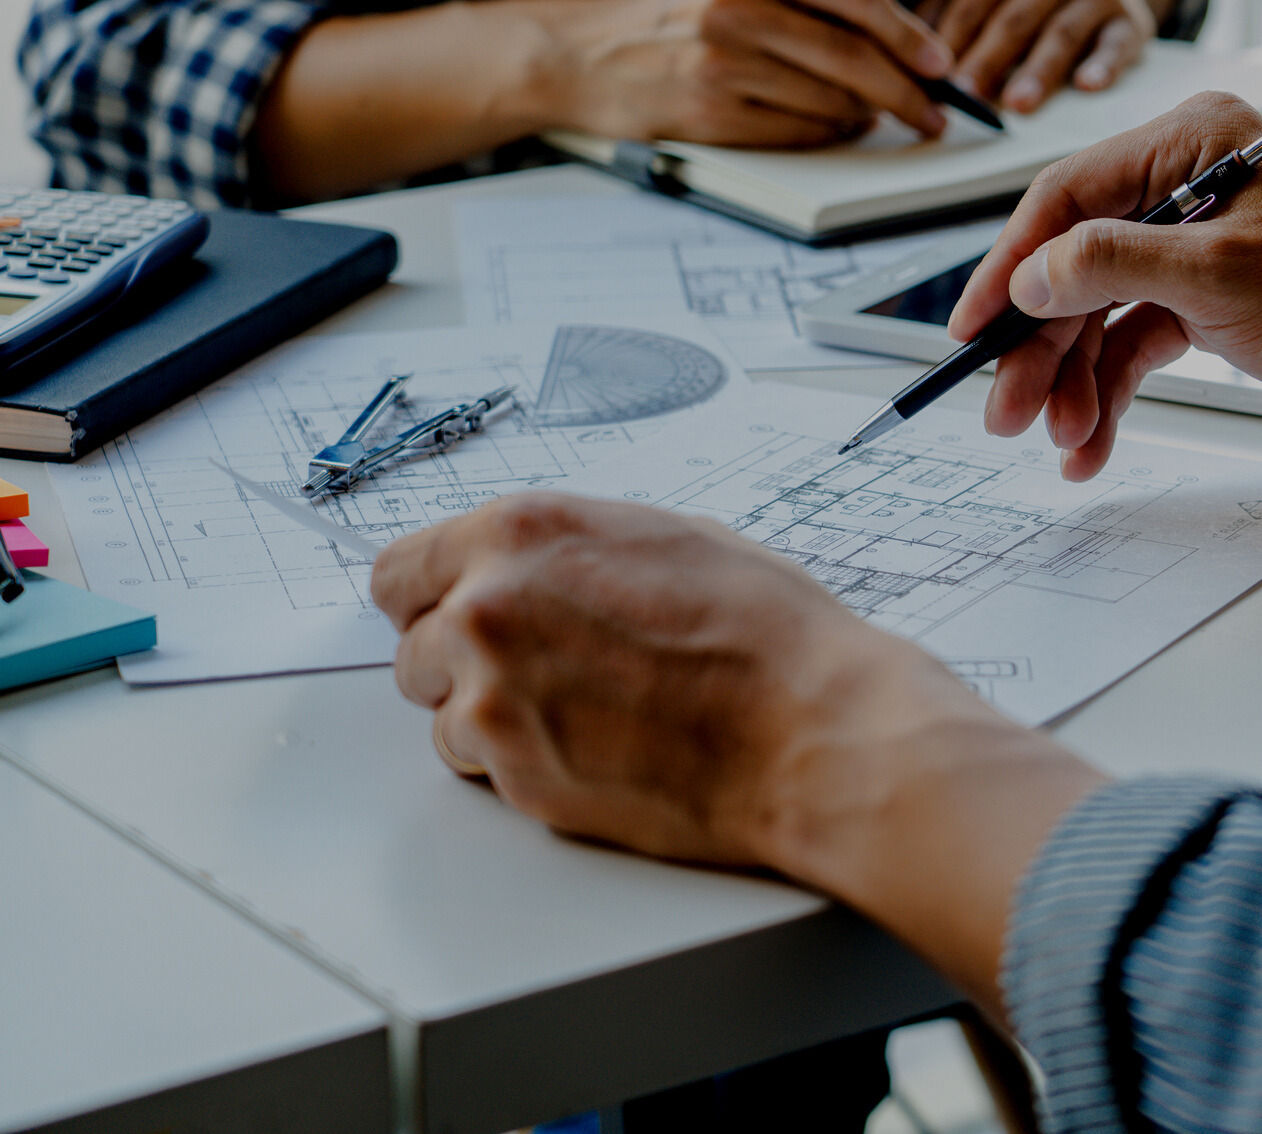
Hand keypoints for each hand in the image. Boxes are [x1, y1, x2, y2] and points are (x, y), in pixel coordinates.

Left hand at [372, 493, 1102, 1018]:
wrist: (813, 729)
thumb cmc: (766, 632)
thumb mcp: (666, 537)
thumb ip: (565, 549)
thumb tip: (523, 565)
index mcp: (523, 533)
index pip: (400, 570)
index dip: (432, 596)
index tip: (451, 613)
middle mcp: (488, 609)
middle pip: (414, 649)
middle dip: (467, 662)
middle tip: (545, 671)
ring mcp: (493, 699)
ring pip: (443, 715)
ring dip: (492, 718)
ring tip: (587, 712)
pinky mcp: (515, 776)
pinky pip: (482, 771)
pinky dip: (526, 764)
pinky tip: (600, 746)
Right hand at [534, 0, 955, 145]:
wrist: (583, 55)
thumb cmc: (675, 17)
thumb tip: (901, 42)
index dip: (911, 34)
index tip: (941, 63)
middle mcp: (737, 6)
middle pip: (854, 56)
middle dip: (908, 93)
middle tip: (935, 113)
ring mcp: (721, 62)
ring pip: (830, 101)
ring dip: (866, 118)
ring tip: (876, 118)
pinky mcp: (710, 113)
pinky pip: (797, 133)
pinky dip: (828, 137)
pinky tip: (837, 131)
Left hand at [931, 0, 1175, 113]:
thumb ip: (946, 15)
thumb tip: (900, 57)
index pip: (973, 5)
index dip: (951, 46)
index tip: (932, 84)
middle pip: (1014, 20)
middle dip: (989, 61)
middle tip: (968, 97)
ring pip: (1061, 34)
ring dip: (1038, 71)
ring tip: (1018, 104)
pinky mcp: (1130, 17)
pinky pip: (1115, 44)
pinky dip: (1102, 65)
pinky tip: (1087, 86)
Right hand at [946, 93, 1261, 478]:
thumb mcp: (1219, 277)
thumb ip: (1113, 265)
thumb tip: (1031, 277)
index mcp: (1193, 139)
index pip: (1068, 197)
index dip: (1011, 267)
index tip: (972, 329)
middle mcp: (1188, 179)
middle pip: (1076, 262)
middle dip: (1042, 345)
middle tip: (1006, 411)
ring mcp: (1196, 241)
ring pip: (1100, 310)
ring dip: (1075, 380)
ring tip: (1063, 442)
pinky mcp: (1208, 296)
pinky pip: (1135, 339)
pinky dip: (1112, 389)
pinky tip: (1093, 440)